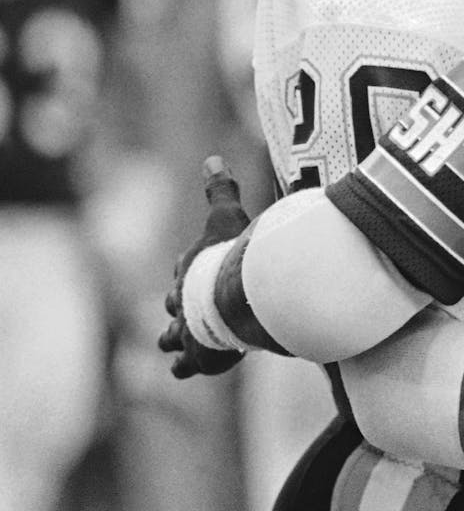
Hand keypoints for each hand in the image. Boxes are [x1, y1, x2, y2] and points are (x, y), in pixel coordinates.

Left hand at [158, 156, 250, 377]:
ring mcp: (185, 331)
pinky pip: (185, 366)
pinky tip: (191, 367)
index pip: (183, 271)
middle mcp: (180, 301)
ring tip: (183, 346)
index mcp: (187, 269)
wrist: (231, 296)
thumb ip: (221, 190)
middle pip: (173, 304)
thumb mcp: (226, 216)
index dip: (190, 274)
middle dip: (180, 308)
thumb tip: (212, 157)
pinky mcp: (194, 357)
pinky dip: (188, 365)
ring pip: (170, 338)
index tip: (198, 276)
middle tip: (193, 312)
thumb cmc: (230, 254)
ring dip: (176, 341)